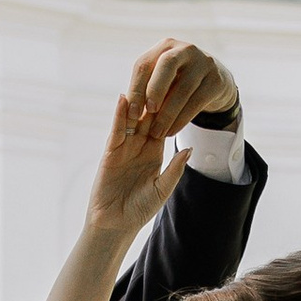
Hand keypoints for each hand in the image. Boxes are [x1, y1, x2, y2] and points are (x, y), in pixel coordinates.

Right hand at [85, 85, 188, 245]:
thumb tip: (190, 149)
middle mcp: (139, 146)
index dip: (172, 109)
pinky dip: (118, 114)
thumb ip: (175, 169)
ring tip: (145, 80)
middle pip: (149, 117)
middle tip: (163, 76)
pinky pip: (116, 130)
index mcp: (155, 153)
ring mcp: (124, 147)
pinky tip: (123, 98)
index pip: (165, 125)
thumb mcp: (162, 189)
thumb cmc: (139, 210)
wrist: (115, 224)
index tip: (182, 89)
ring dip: (138, 101)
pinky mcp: (110, 152)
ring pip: (132, 119)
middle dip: (155, 99)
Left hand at [124, 38, 237, 138]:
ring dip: (168, 113)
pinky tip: (172, 131)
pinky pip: (196, 102)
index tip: (131, 113)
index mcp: (164, 47)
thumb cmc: (178, 81)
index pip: (145, 64)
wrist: (213, 80)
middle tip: (149, 112)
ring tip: (158, 132)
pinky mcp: (216, 80)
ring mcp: (203, 63)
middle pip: (168, 64)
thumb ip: (146, 87)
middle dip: (155, 89)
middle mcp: (184, 50)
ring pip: (183, 88)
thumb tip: (125, 106)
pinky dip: (182, 119)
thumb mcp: (162, 78)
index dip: (136, 89)